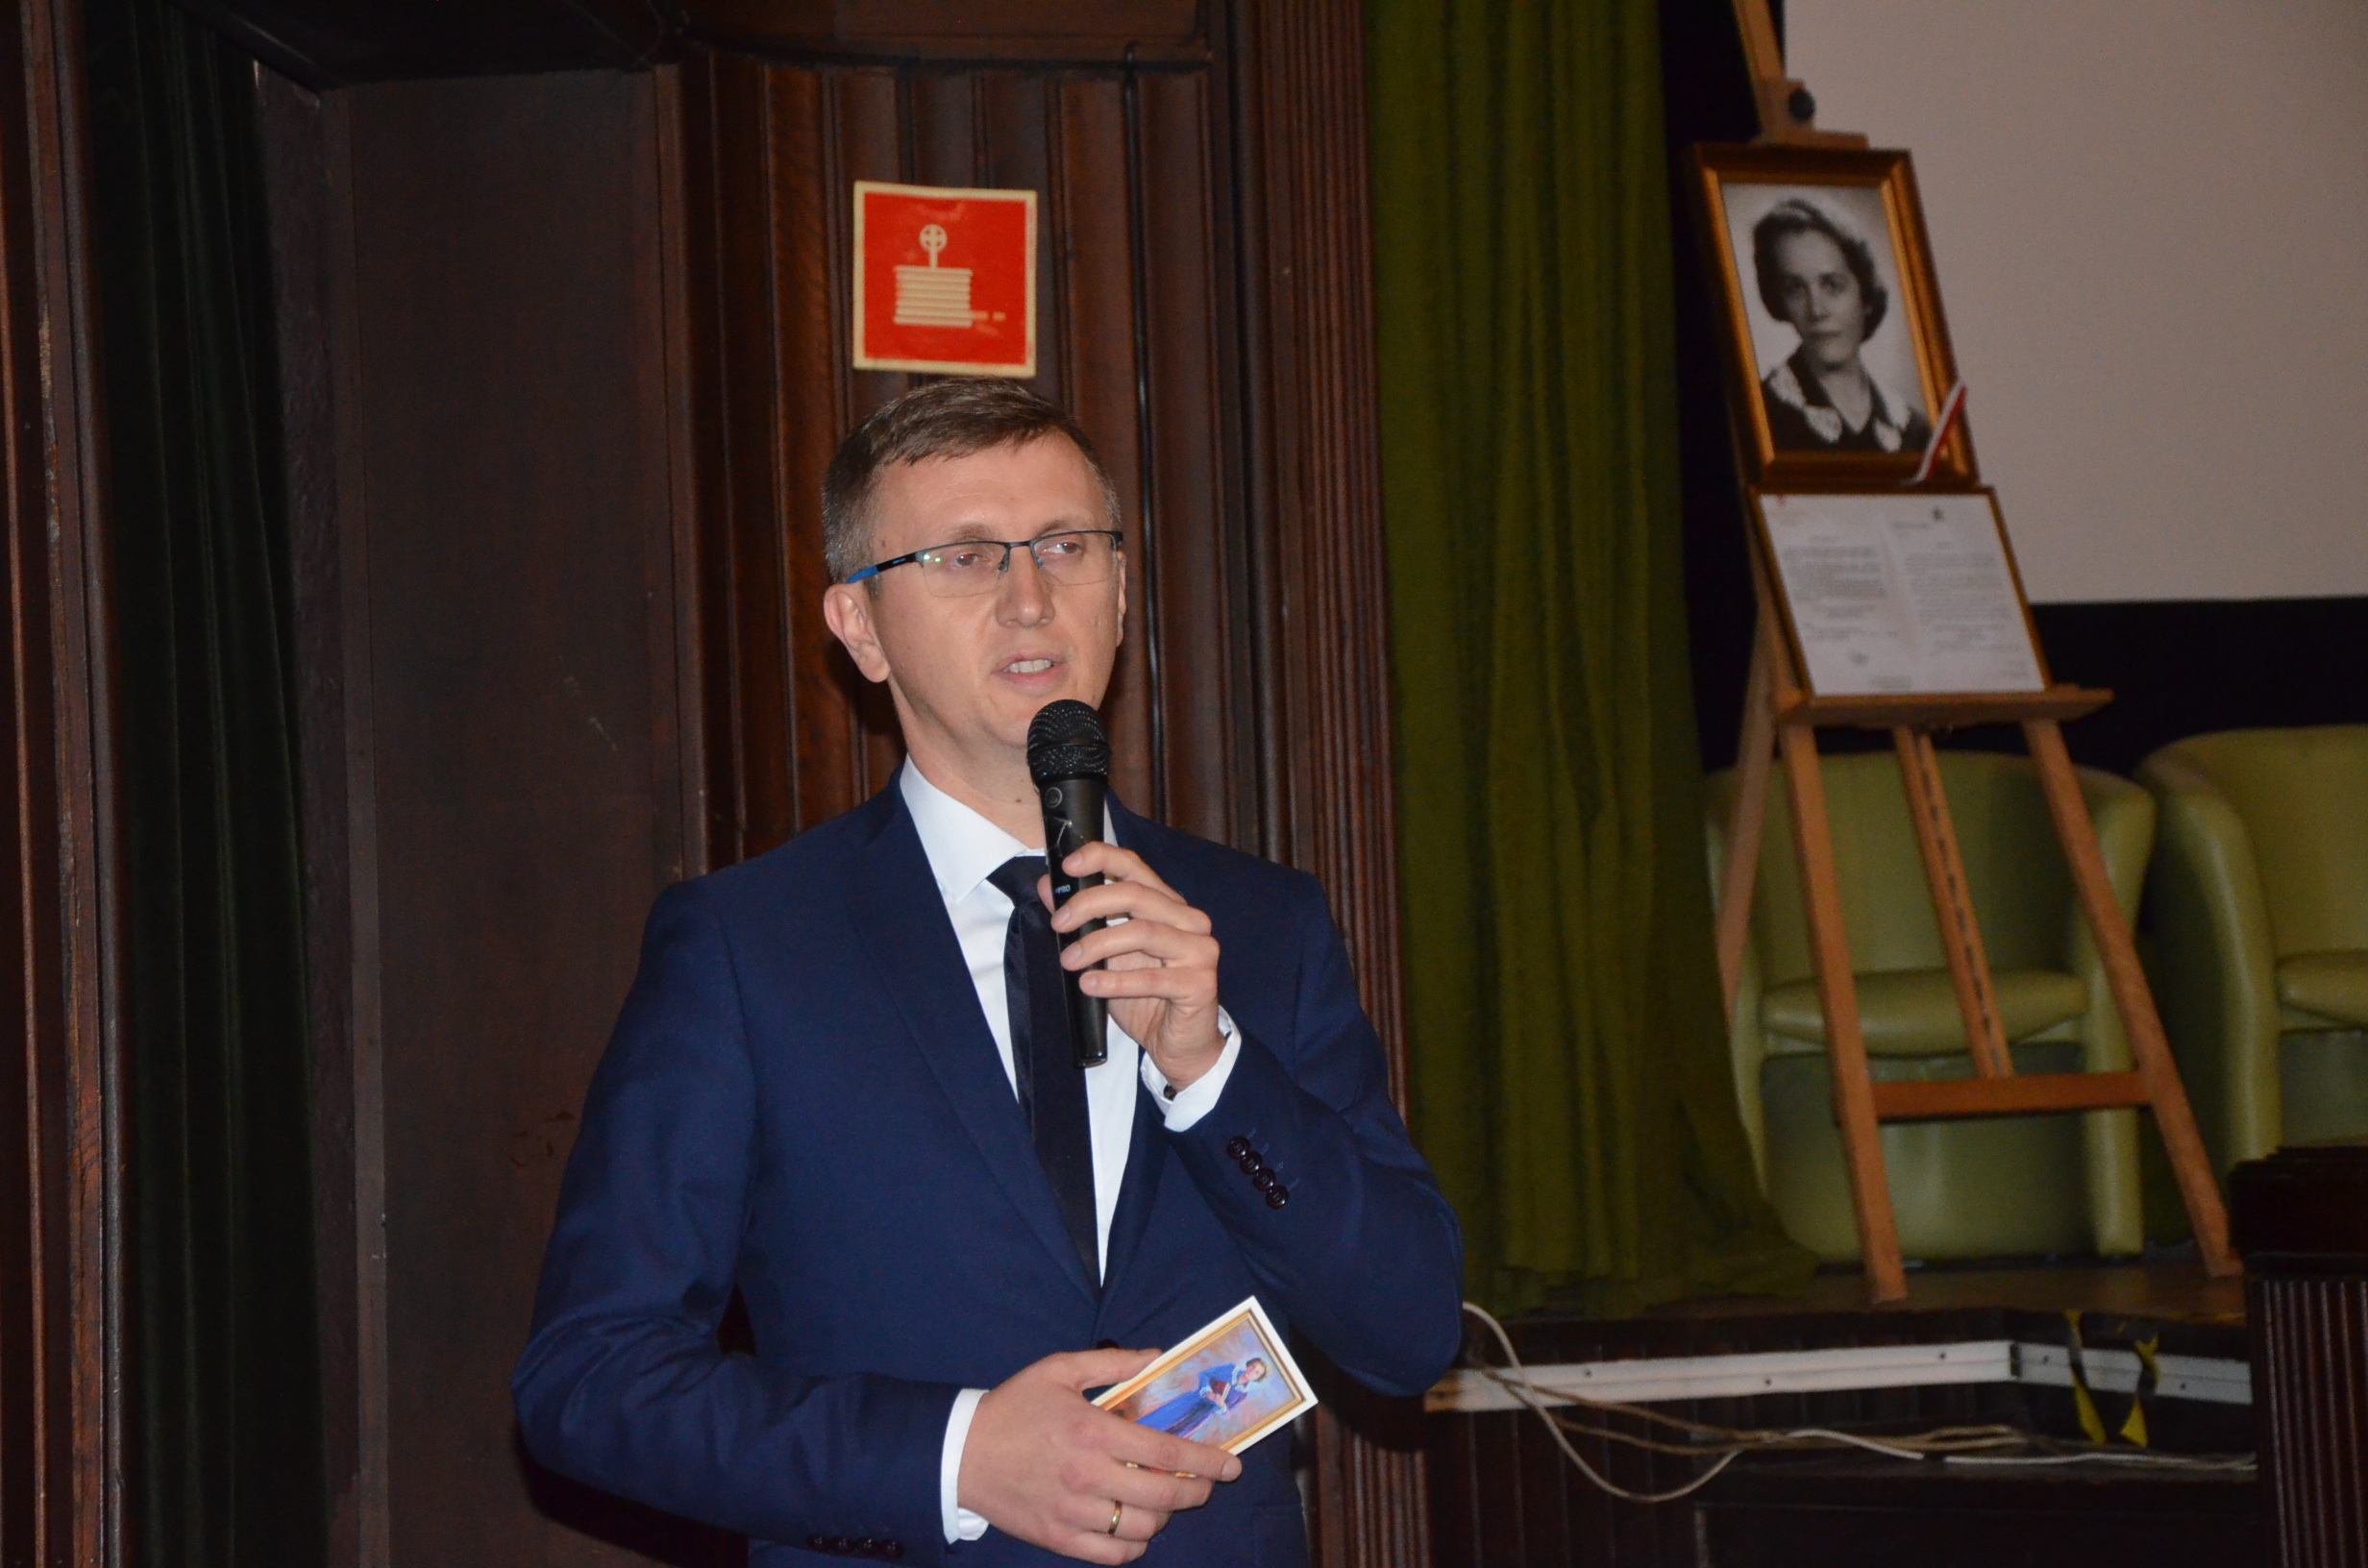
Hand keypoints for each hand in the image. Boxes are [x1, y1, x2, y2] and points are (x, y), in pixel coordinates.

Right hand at [958, 1348, 1241, 1562]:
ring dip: (1165, 1517)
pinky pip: (1112, 1554)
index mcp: (1092, 1430)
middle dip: (1196, 1491)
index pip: (1165, 1451)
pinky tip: (1136, 1528)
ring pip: (1141, 1527)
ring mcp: (1073, 1512)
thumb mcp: (1059, 1370)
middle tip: (1205, 1485)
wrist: (961, 1453)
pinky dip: (1134, 1545)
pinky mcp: (1058, 1539)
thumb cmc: (1013, 1407)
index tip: (1230, 1465)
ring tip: (1164, 1501)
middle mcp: (1088, 1475)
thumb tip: (1156, 1357)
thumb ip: (1112, 1363)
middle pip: (1163, 1495)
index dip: (1206, 1461)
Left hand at [1039, 843, 1224, 1088]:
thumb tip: (1048, 886)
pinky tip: (1090, 986)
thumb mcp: (1106, 955)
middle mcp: (1189, 920)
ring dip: (1097, 945)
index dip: (1101, 858)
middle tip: (1058, 925)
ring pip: (1142, 932)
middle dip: (1088, 904)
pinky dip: (1115, 981)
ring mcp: (1199, 950)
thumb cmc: (1144, 997)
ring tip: (1069, 961)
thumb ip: (1083, 919)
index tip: (1068, 866)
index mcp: (1168, 905)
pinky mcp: (1200, 983)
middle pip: (1135, 894)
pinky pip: (1152, 977)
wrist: (1179, 1045)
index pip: (1135, 866)